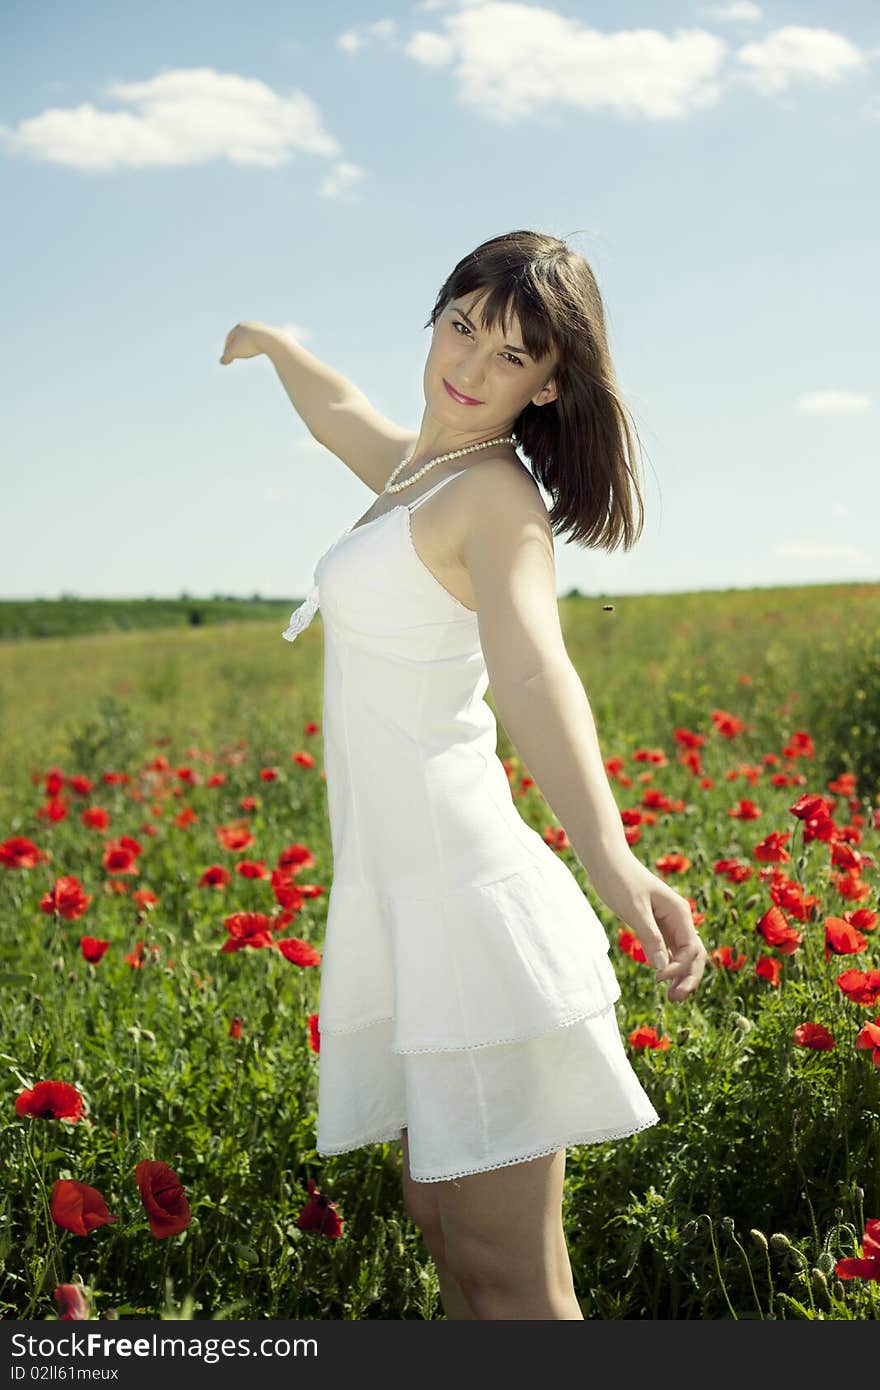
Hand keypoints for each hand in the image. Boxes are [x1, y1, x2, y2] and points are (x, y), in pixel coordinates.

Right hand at [219, 321, 268, 364]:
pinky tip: (260, 352)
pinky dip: (259, 347)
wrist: (269, 339)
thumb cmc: (249, 344)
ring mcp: (261, 328)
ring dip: (249, 346)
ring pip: (252, 339)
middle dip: (238, 346)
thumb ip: (226, 357)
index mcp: (240, 326)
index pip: (230, 337)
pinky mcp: (271, 333)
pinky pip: (262, 341)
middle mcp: (250, 324)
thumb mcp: (234, 352)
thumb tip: (222, 362)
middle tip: (237, 355)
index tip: (227, 357)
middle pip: (241, 337)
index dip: (227, 348)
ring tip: (249, 354)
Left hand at [588, 853, 707, 1002]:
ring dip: (679, 975)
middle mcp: (679, 918)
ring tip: (671, 998)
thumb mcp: (634, 910)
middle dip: (687, 978)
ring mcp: (668, 922)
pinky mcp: (655, 924)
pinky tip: (662, 978)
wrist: (606, 860)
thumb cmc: (619, 880)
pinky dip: (668, 965)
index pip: (692, 949)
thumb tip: (664, 969)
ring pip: (682, 954)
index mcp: (679, 912)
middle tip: (674, 1000)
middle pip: (693, 955)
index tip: (658, 978)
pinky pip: (669, 949)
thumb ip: (650, 937)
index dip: (680, 968)